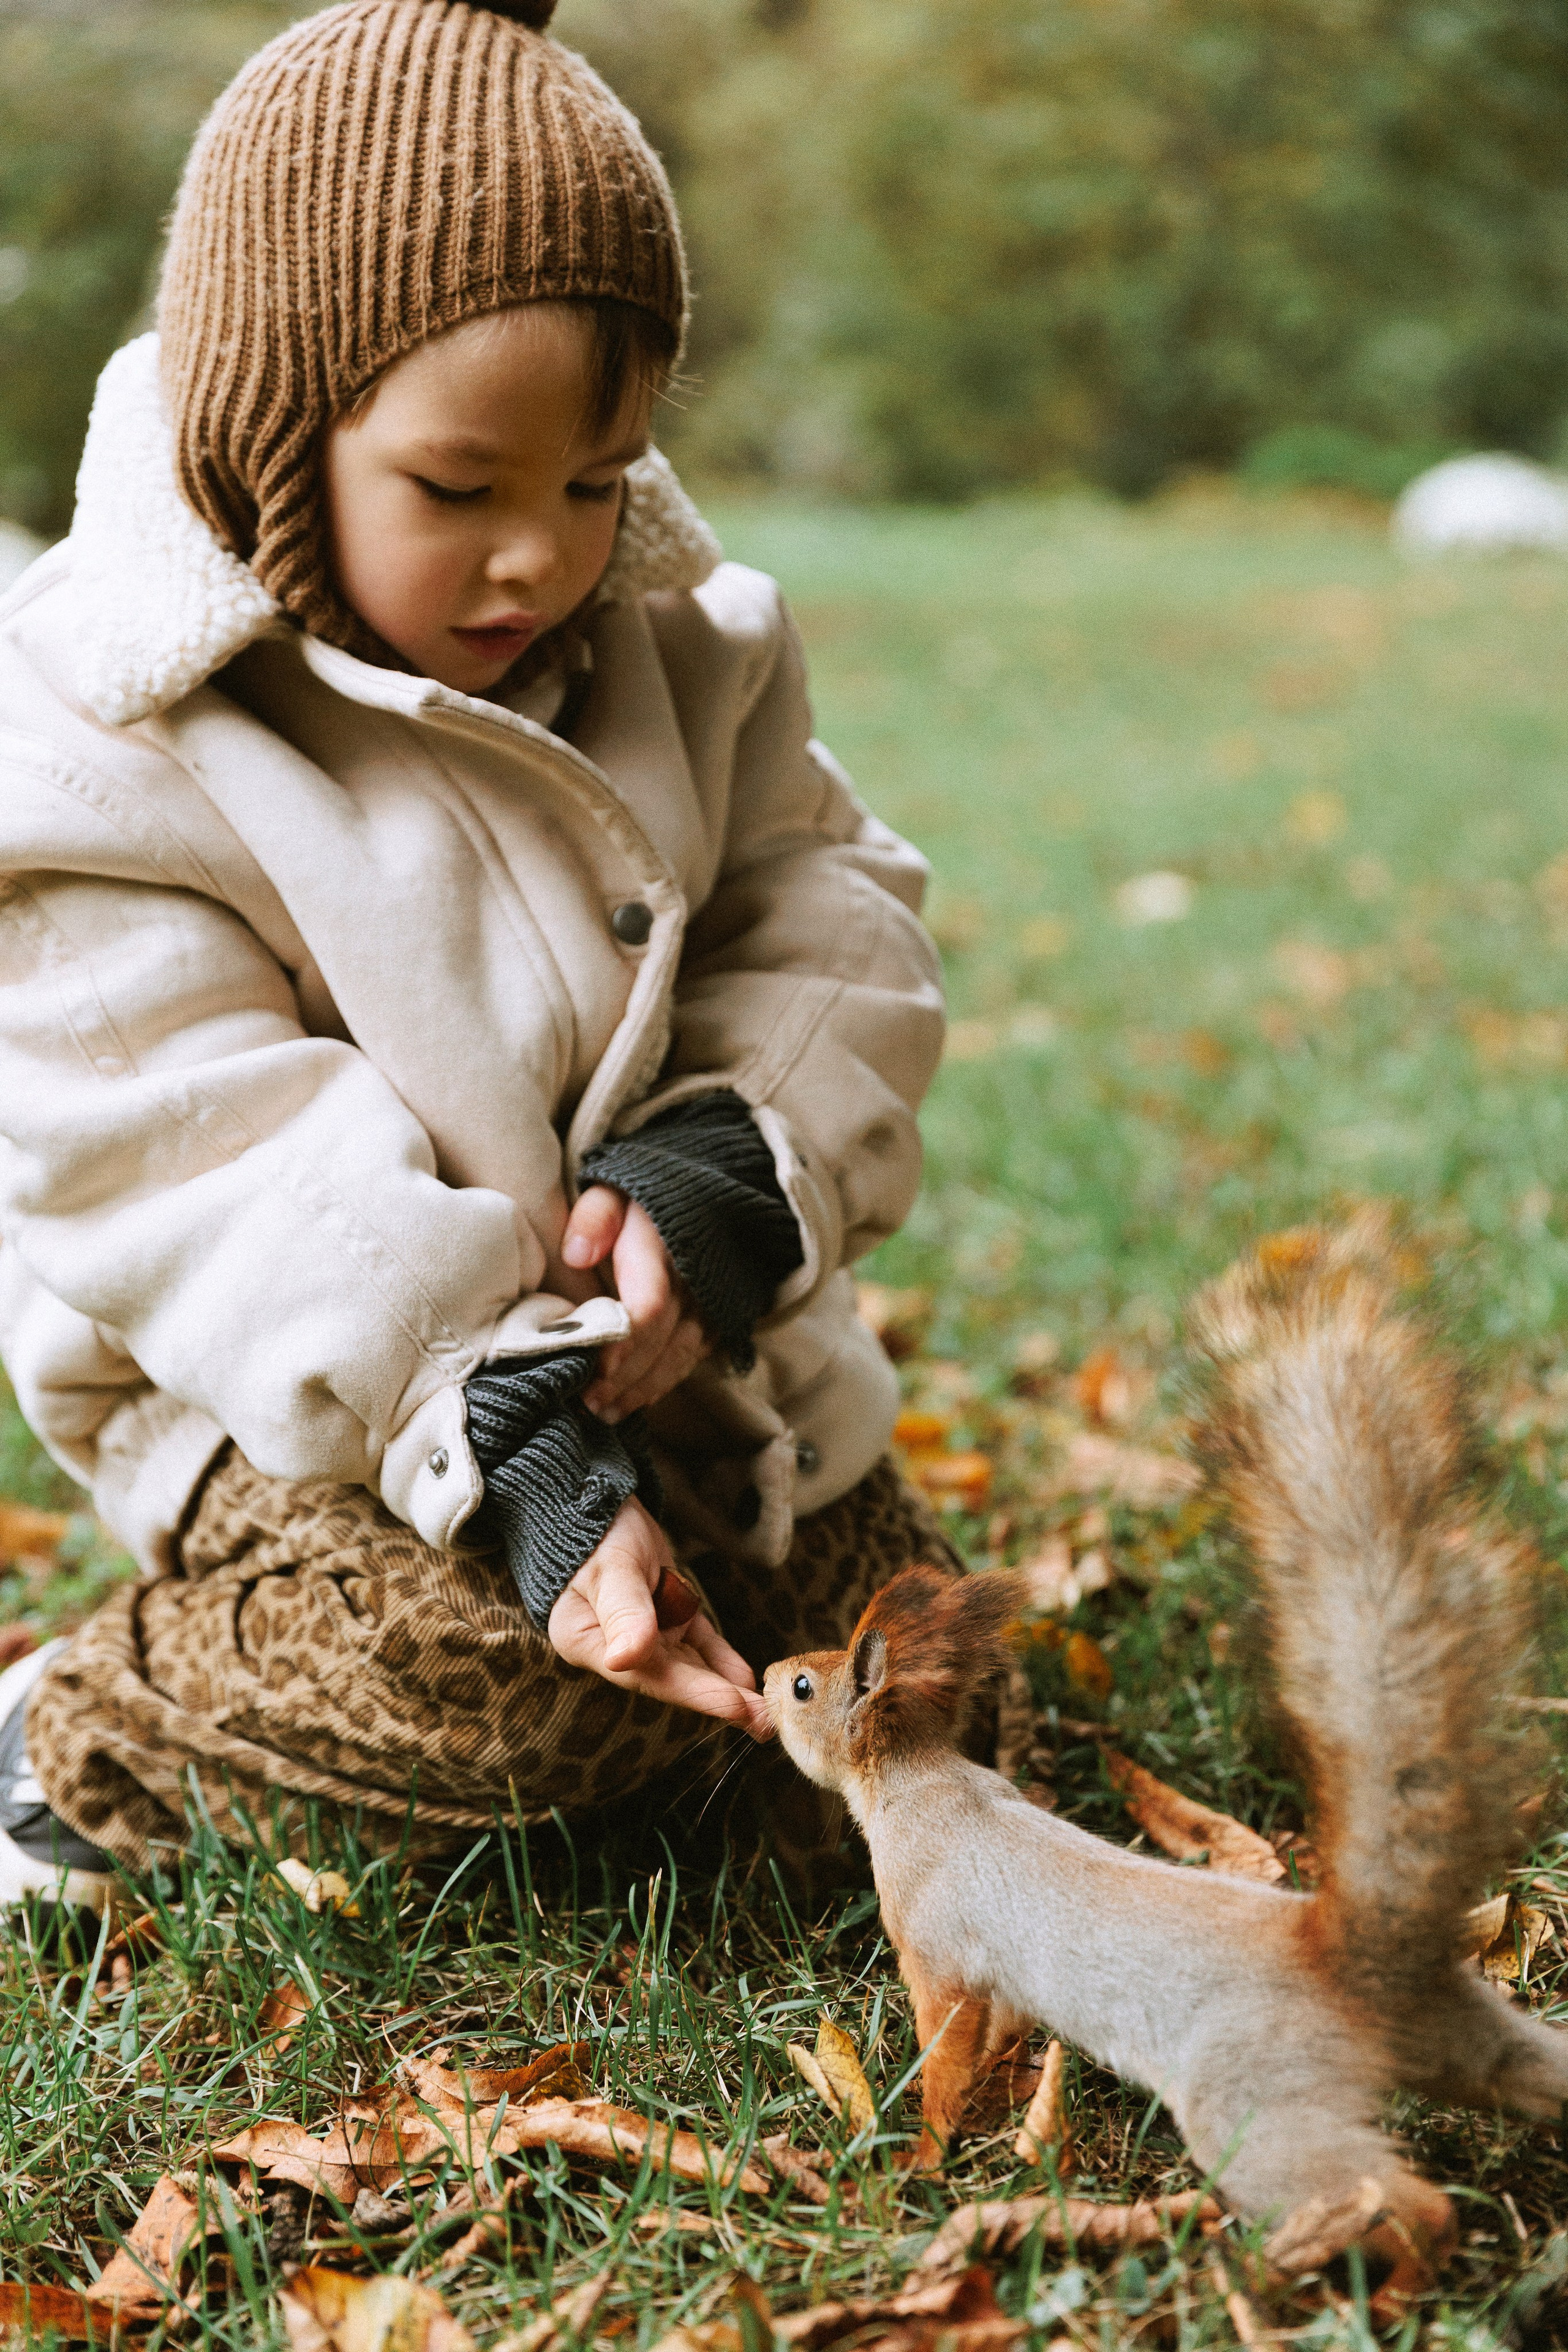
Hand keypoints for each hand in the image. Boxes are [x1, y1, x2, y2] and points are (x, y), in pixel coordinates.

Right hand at [547, 1497, 771, 1738]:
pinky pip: (696, 1643)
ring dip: (724, 1687)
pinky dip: (719, 1659)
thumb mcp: (610, 1568)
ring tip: (764, 1712)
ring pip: (689, 1665)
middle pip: (673, 1678)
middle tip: (766, 1723)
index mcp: (590, 1641)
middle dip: (719, 1700)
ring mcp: (642, 1633)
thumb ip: (623, 1611)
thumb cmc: (595, 1531)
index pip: (648, 1675)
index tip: (735, 1705)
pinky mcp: (663, 1617)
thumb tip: (626, 1658)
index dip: (694, 1692)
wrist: (595, 1498)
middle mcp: (615, 1646)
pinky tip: (744, 1677)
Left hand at [562, 1186, 709, 1420]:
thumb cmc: (641, 1194)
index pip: (649, 1306)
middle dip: (624, 1378)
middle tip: (585, 1404)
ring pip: (680, 1356)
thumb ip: (596, 1217)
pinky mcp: (720, 1315)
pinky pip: (694, 1357)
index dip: (623, 1343)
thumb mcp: (614, 1188)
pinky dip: (664, 1382)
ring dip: (642, 1389)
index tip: (595, 1371)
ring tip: (604, 1413)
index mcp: (665, 1245)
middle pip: (662, 1341)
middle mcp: (695, 1279)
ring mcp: (712, 1301)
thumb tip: (576, 1255)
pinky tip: (636, 1400)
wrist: (702, 1188)